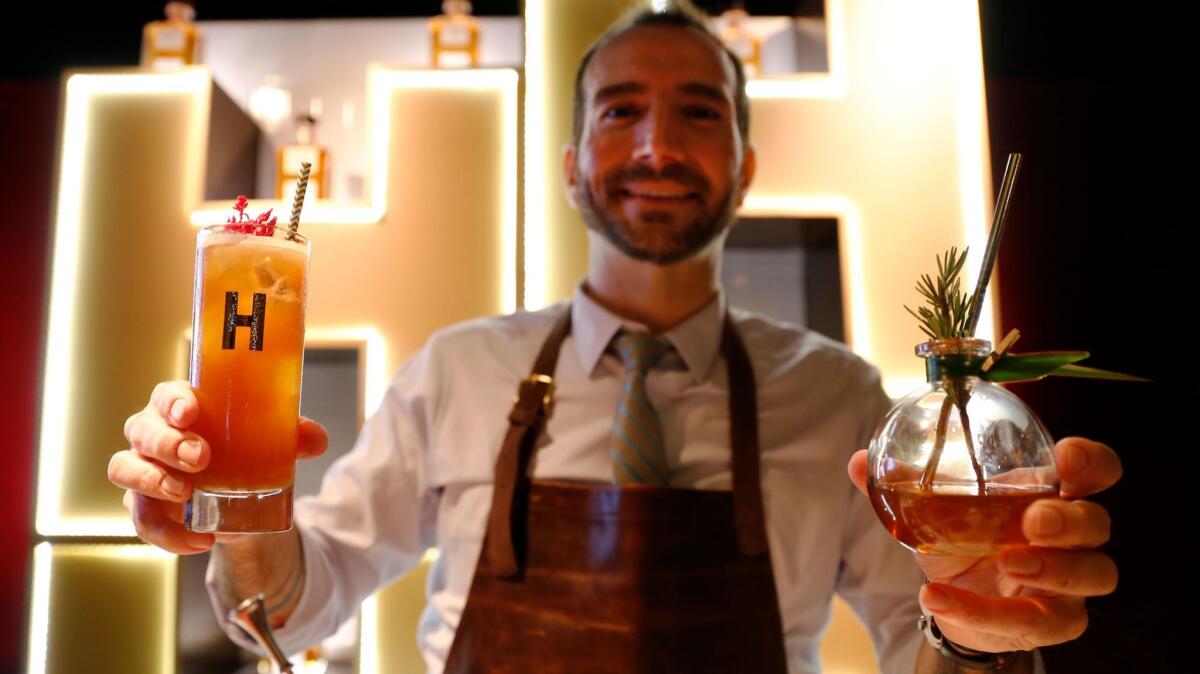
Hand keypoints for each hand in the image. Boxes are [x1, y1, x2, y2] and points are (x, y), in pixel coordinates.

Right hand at [109, 380, 328, 554]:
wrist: (239, 494)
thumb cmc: (245, 448)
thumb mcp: (272, 441)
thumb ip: (294, 436)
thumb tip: (316, 440)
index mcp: (183, 407)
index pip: (167, 395)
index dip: (173, 401)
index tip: (190, 411)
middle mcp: (153, 433)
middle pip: (141, 429)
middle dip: (167, 443)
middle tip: (200, 458)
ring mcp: (142, 468)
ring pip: (124, 469)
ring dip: (150, 480)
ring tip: (183, 493)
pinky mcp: (143, 505)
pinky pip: (142, 520)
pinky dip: (168, 533)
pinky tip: (201, 539)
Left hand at [847, 437, 1120, 652]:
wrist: (954, 600)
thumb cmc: (960, 540)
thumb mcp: (931, 510)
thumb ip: (900, 483)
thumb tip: (859, 461)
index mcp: (1049, 492)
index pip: (1095, 470)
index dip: (1089, 462)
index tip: (1064, 458)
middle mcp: (1073, 536)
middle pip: (1097, 522)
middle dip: (1069, 519)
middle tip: (1034, 521)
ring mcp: (1071, 581)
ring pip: (1093, 574)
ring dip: (1053, 568)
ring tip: (1008, 562)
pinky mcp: (1056, 622)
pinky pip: (1038, 622)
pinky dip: (984, 612)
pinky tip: (938, 597)